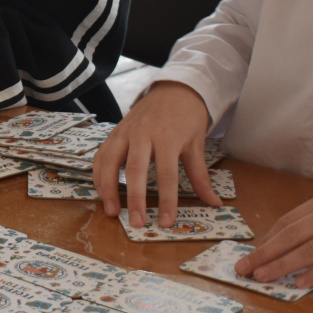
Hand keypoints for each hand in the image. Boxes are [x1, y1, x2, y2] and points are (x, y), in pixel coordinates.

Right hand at [92, 81, 221, 227]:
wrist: (174, 89)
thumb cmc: (187, 117)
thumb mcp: (197, 144)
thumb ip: (200, 176)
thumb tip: (214, 203)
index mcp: (168, 138)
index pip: (166, 174)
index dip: (166, 200)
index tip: (166, 222)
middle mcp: (143, 134)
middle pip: (136, 170)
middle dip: (134, 199)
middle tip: (136, 223)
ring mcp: (126, 132)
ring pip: (111, 161)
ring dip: (108, 188)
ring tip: (112, 211)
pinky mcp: (115, 132)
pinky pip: (102, 155)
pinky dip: (99, 174)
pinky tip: (102, 192)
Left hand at [237, 179, 312, 288]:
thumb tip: (285, 240)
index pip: (289, 221)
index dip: (267, 239)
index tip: (250, 253)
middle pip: (294, 236)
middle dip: (265, 253)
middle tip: (244, 268)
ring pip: (312, 251)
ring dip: (283, 266)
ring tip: (263, 277)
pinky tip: (299, 281)